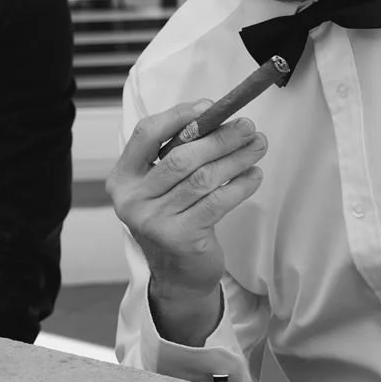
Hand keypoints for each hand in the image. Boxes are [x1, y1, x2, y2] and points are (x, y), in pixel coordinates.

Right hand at [106, 104, 266, 344]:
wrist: (177, 274)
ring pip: (203, 179)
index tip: (209, 107)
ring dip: (236, 158)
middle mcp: (132, 200)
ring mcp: (154, 221)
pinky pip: (217, 202)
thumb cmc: (174, 218)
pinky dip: (240, 185)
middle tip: (247, 126)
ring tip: (258, 145)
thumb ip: (176, 153)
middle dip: (219, 138)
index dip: (178, 116)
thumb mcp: (163, 185)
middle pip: (180, 157)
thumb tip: (211, 114)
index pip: (145, 134)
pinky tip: (254, 175)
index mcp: (122, 178)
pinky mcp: (181, 238)